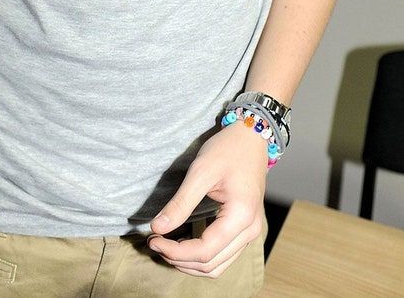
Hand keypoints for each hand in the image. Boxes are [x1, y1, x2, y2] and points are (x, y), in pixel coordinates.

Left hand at [146, 123, 266, 277]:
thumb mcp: (201, 171)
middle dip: (179, 259)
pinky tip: (182, 244)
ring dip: (189, 263)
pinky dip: (201, 257)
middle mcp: (250, 231)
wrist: (251, 137)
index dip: (175, 251)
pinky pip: (222, 255)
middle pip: (211, 265)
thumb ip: (180, 203)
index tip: (152, 239)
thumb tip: (157, 228)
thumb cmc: (228, 149)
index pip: (204, 251)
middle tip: (154, 242)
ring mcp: (250, 232)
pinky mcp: (244, 229)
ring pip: (217, 266)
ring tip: (165, 246)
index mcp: (241, 216)